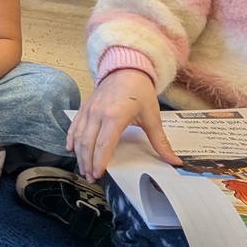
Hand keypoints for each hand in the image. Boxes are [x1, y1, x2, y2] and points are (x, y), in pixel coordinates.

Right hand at [66, 69, 180, 180]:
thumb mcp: (152, 116)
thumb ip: (160, 141)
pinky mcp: (84, 108)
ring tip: (83, 169)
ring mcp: (88, 110)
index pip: (104, 143)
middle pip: (88, 143)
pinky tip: (71, 150)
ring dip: (80, 154)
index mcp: (115, 115)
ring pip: (79, 136)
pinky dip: (71, 139)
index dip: (99, 160)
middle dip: (87, 162)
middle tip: (91, 177)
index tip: (99, 174)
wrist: (125, 69)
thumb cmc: (139, 91)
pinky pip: (74, 126)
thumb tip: (174, 161)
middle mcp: (98, 113)